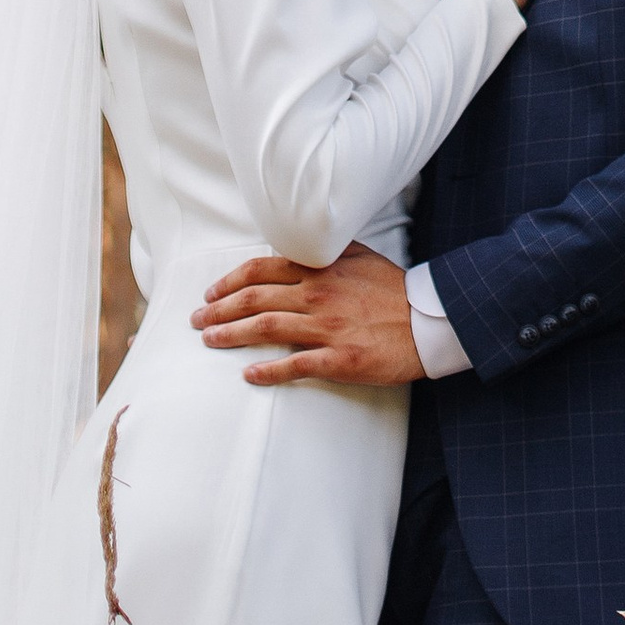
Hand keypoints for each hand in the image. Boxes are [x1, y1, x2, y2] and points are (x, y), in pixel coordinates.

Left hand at [193, 240, 424, 385]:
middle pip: (255, 299)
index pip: (262, 270)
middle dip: (219, 310)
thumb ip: (324, 253)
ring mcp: (328, 328)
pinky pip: (295, 366)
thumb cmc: (392, 289)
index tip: (211, 294)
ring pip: (266, 328)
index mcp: (320, 269)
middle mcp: (318, 295)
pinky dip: (267, 371)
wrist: (428, 320)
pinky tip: (248, 375)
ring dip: (231, 335)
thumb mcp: (358, 256)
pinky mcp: (339, 359)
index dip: (231, 282)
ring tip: (209, 342)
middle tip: (197, 322)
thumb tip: (294, 249)